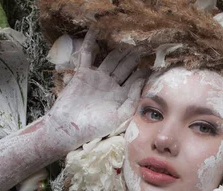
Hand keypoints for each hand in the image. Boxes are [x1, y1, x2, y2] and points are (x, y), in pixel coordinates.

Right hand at [45, 29, 144, 147]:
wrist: (69, 128)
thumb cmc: (95, 126)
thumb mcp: (119, 115)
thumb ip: (132, 98)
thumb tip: (142, 79)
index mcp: (121, 95)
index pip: (135, 79)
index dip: (144, 70)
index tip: (154, 60)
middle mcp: (110, 85)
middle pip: (124, 66)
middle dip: (133, 57)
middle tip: (142, 45)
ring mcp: (97, 77)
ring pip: (110, 59)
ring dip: (118, 50)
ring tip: (127, 39)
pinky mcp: (83, 73)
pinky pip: (87, 55)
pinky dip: (90, 42)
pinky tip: (94, 30)